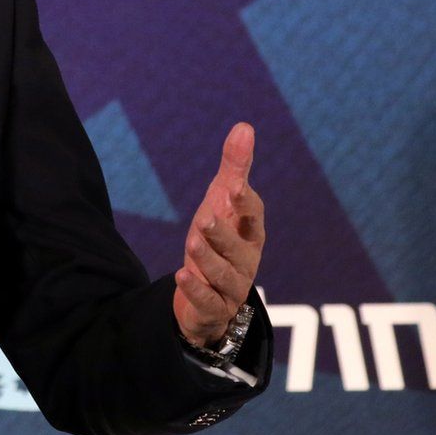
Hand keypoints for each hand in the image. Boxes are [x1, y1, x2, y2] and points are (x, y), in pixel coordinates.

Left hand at [173, 122, 265, 348]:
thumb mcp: (222, 202)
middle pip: (239, 249)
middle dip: (223, 234)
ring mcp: (231, 287)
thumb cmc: (218, 237)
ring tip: (191, 242)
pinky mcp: (214, 308)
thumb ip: (235, 168)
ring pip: (224, 275)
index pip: (254, 218)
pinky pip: (208, 301)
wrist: (205, 290)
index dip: (246, 203)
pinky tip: (182, 274)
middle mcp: (246, 261)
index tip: (236, 187)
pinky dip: (196, 289)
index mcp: (250, 234)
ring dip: (208, 259)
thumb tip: (244, 126)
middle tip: (205, 217)